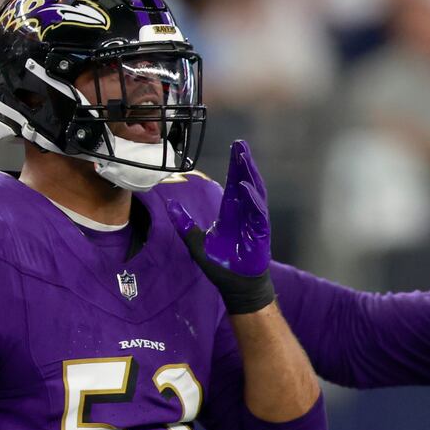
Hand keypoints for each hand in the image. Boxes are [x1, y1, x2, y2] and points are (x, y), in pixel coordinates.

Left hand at [170, 140, 276, 313]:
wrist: (236, 286)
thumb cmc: (221, 265)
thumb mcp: (196, 242)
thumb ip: (184, 223)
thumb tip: (169, 205)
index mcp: (231, 213)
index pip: (234, 184)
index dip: (235, 166)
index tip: (235, 147)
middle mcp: (244, 214)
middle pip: (246, 182)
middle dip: (243, 163)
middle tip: (241, 144)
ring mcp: (254, 222)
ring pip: (255, 193)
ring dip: (250, 175)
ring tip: (244, 157)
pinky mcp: (259, 233)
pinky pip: (257, 213)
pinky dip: (252, 200)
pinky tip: (245, 186)